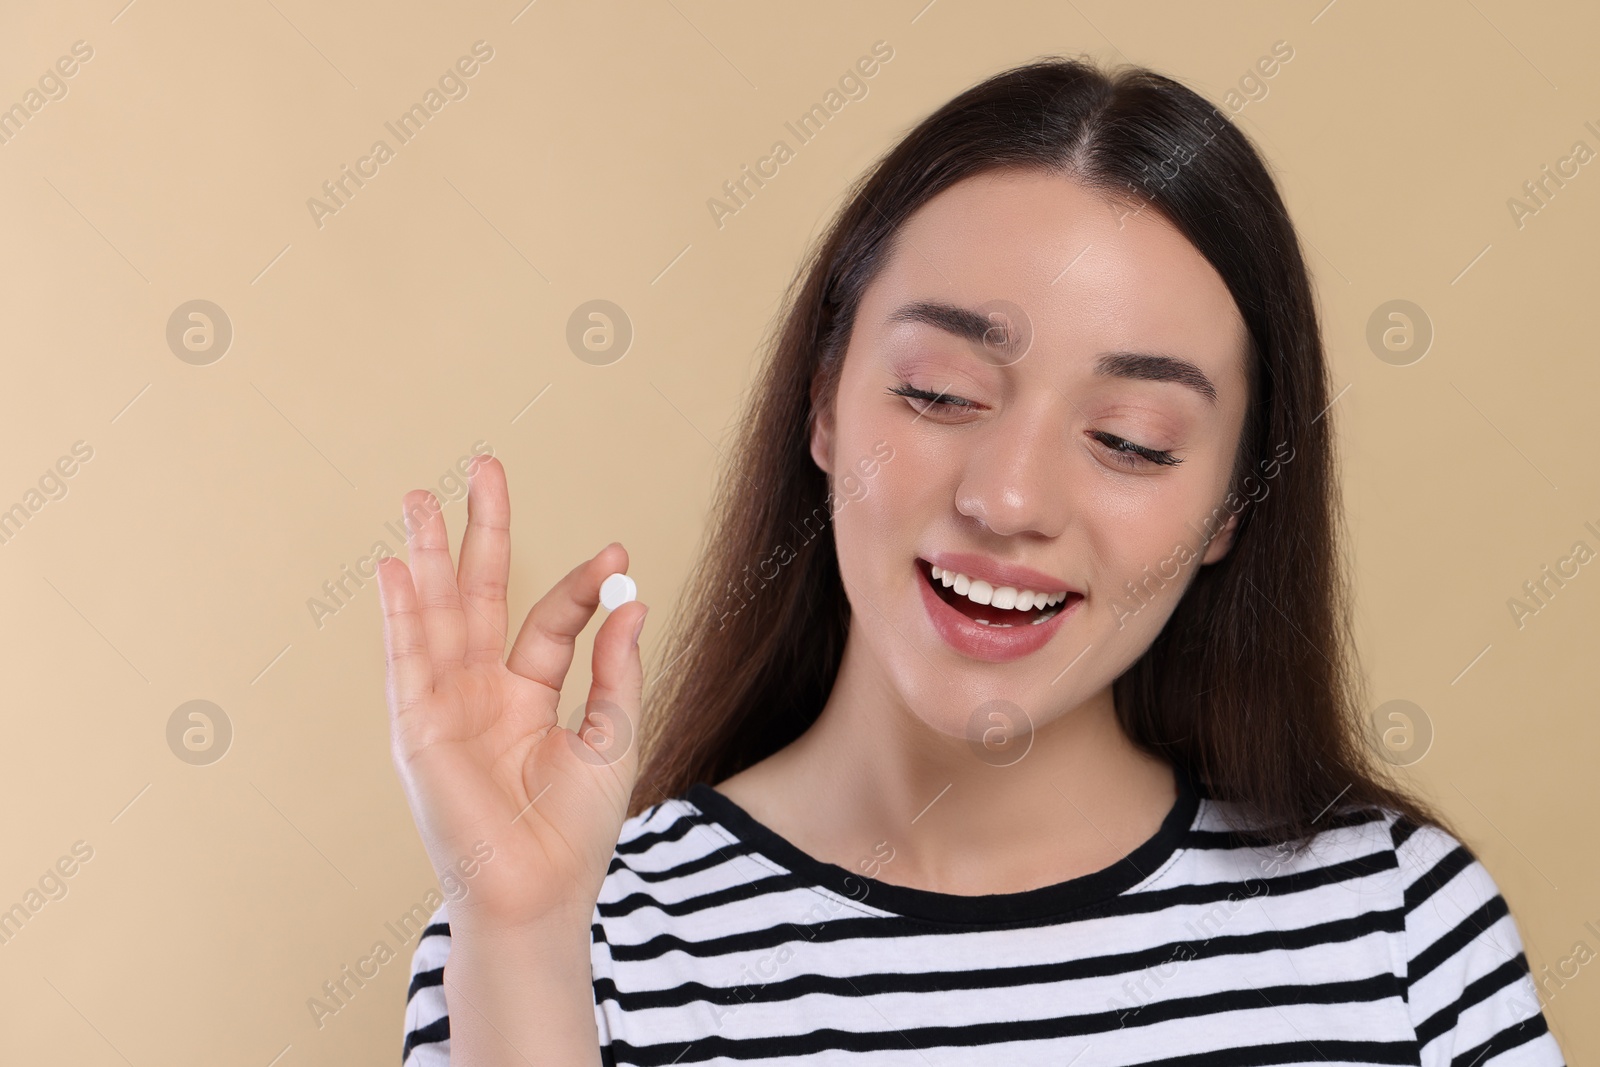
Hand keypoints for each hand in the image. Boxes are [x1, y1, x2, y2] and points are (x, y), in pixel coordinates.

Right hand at [376, 455, 647, 933]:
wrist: (540, 892)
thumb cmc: (576, 829)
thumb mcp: (611, 737)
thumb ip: (615, 668)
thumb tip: (631, 598)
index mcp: (528, 696)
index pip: (549, 620)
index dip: (582, 586)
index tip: (616, 553)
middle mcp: (481, 693)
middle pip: (479, 596)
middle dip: (478, 533)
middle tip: (482, 466)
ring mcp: (446, 707)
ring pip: (436, 615)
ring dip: (427, 555)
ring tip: (419, 495)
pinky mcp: (417, 730)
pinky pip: (407, 662)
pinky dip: (400, 614)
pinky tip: (396, 567)